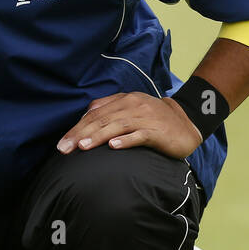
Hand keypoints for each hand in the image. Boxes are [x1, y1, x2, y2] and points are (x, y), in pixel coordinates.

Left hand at [56, 92, 201, 158]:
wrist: (187, 122)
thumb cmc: (154, 119)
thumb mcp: (131, 108)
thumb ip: (109, 108)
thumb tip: (86, 114)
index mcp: (124, 101)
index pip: (94, 114)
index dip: (76, 128)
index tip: (61, 143)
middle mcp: (133, 106)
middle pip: (102, 120)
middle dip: (80, 134)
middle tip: (64, 148)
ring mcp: (145, 118)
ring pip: (117, 126)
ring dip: (98, 136)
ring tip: (82, 147)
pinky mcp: (157, 132)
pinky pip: (140, 135)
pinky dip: (126, 140)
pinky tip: (114, 146)